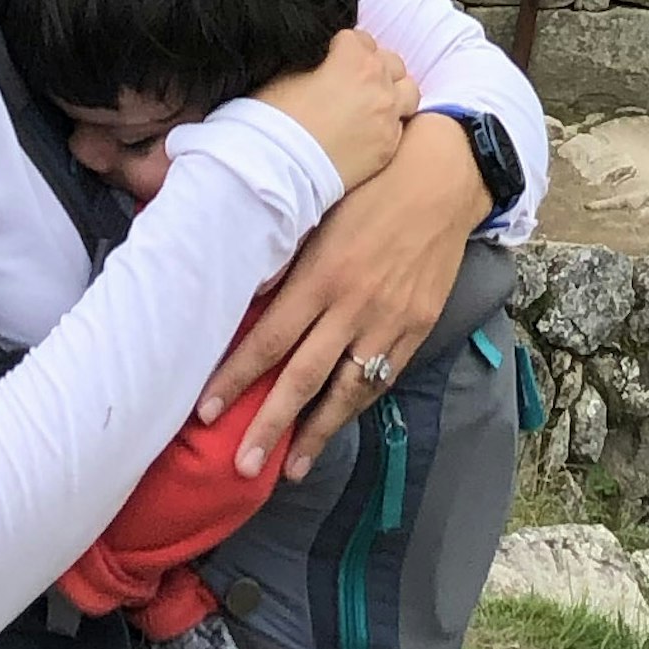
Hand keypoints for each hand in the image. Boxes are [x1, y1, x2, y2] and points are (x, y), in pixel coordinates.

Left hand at [203, 100, 476, 480]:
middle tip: (242, 465)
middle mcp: (354, 305)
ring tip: (290, 469)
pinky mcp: (417, 327)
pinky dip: (356, 405)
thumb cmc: (371, 186)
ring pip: (346, 390)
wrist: (442, 179)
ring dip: (316, 433)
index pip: (269, 340)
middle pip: (303, 378)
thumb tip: (246, 297)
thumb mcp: (319, 213)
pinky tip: (336, 424)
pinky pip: (382, 376)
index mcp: (322, 274)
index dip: (235, 378)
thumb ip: (285, 260)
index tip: (206, 411)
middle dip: (270, 425)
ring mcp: (390, 321)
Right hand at [251, 23, 415, 194]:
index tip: (333, 60)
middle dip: (372, 67)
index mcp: (354, 58)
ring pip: (407, 90)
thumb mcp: (288, 71)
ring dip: (393, 91)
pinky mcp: (389, 146)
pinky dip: (388, 123)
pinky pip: (400, 125)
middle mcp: (379, 83)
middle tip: (351, 82)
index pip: (359, 38)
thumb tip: (324, 59)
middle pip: (389, 61)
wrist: (280, 168)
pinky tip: (368, 130)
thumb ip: (317, 58)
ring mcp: (388, 116)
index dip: (343, 49)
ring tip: (371, 102)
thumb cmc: (275, 118)